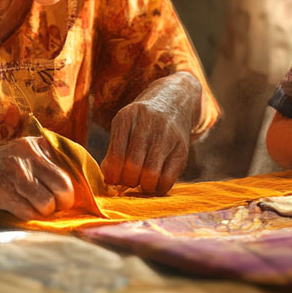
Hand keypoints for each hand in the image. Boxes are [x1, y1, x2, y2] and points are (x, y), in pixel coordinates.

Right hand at [0, 137, 74, 218]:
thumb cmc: (0, 166)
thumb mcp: (27, 155)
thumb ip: (50, 165)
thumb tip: (79, 189)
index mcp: (39, 144)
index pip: (72, 166)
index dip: (76, 185)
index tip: (71, 195)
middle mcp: (28, 154)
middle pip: (63, 185)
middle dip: (63, 202)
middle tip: (55, 206)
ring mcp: (14, 170)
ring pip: (47, 201)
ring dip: (45, 211)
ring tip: (39, 209)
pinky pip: (27, 210)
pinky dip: (30, 216)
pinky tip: (24, 211)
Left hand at [101, 73, 197, 194]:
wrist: (172, 104)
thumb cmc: (141, 123)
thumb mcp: (123, 127)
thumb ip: (113, 152)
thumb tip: (109, 180)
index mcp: (127, 118)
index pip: (117, 154)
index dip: (113, 174)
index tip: (114, 181)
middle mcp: (148, 124)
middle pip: (133, 165)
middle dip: (128, 181)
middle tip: (129, 182)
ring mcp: (168, 136)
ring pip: (151, 174)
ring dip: (143, 186)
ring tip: (141, 183)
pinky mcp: (182, 150)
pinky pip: (168, 178)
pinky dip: (158, 188)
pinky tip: (155, 184)